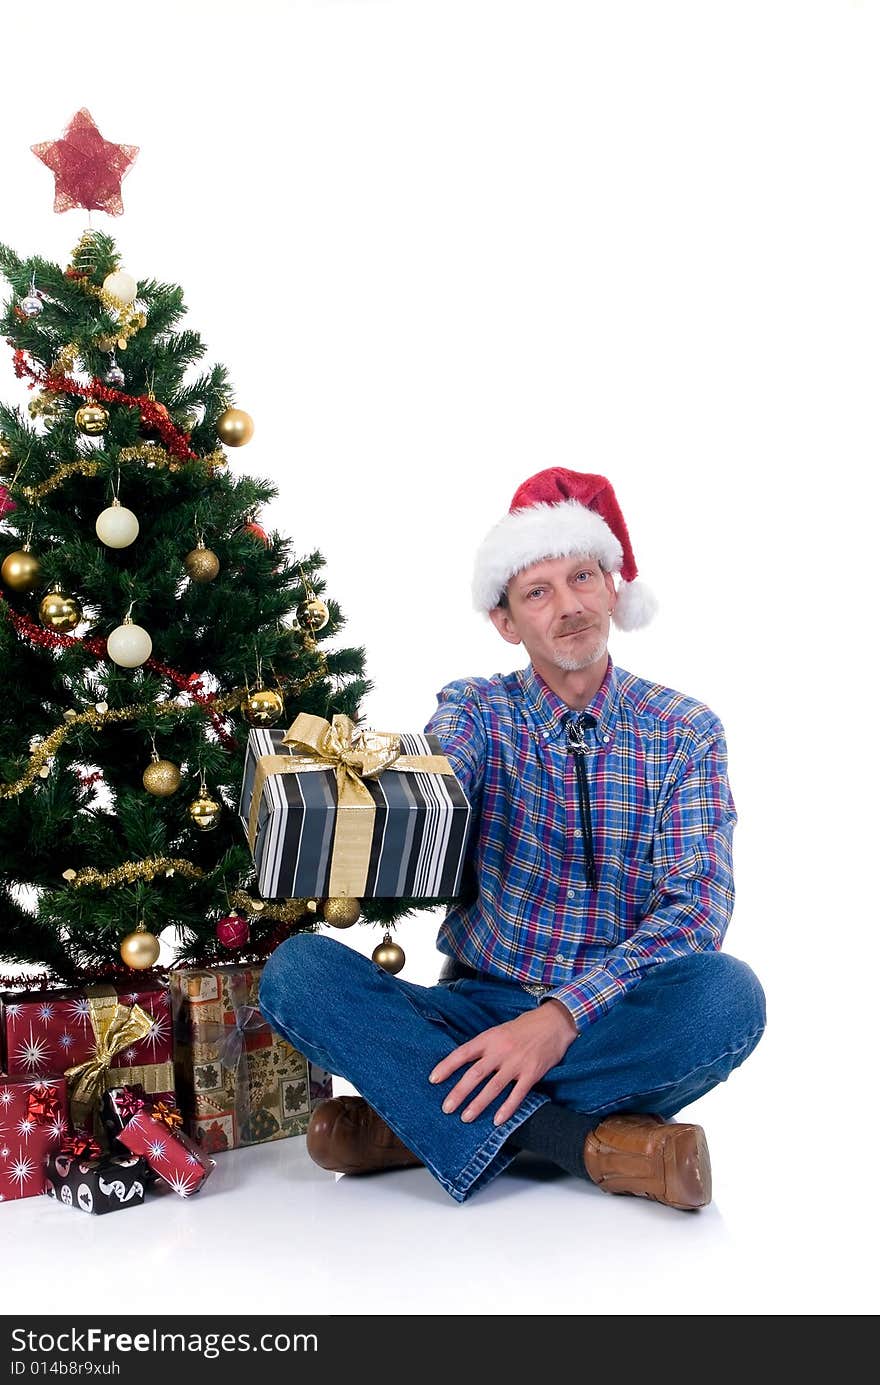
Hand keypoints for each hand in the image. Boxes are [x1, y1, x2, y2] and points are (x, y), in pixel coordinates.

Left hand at [428, 1000, 577, 1125]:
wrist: (554, 1022)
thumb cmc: (524, 1027)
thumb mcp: (499, 1031)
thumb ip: (484, 1047)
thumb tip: (464, 1065)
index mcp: (489, 1038)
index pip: (463, 1053)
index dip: (447, 1066)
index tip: (433, 1079)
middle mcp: (501, 1050)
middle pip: (475, 1074)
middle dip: (459, 1092)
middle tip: (447, 1108)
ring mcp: (517, 1062)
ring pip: (493, 1087)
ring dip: (478, 1104)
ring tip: (466, 1118)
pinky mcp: (532, 1073)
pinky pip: (517, 1094)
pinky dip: (507, 1108)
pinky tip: (497, 1120)